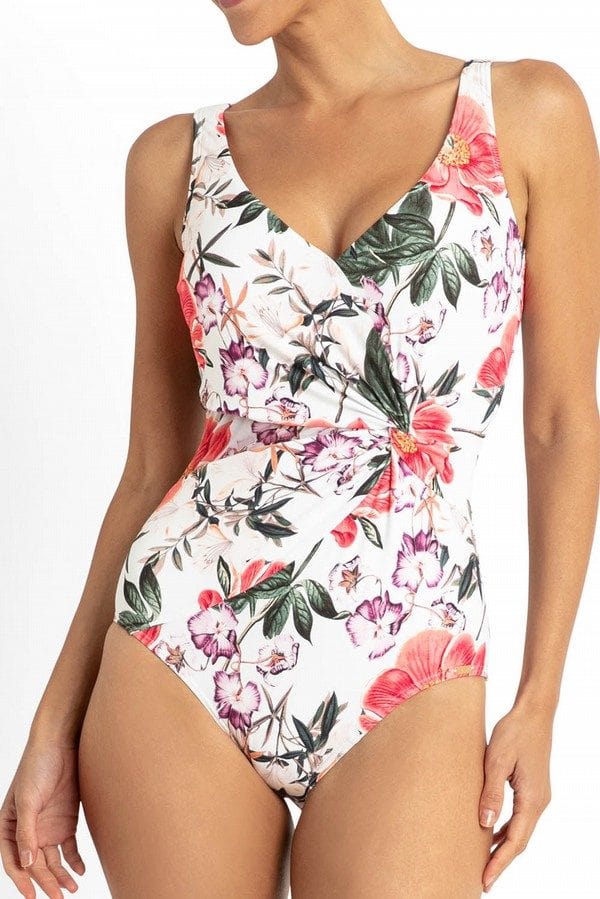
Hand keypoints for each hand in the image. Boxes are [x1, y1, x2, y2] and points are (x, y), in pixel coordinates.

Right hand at [0, 733, 84, 897]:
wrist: (61, 745)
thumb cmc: (36, 767)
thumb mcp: (27, 801)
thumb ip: (26, 833)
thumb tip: (27, 863)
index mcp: (10, 827)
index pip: (14, 861)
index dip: (22, 880)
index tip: (33, 895)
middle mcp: (28, 832)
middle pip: (36, 864)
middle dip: (46, 882)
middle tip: (59, 897)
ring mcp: (47, 828)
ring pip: (53, 860)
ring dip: (61, 875)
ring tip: (72, 889)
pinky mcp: (65, 822)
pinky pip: (69, 848)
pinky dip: (74, 861)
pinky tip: (79, 871)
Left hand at [479, 703, 552, 891]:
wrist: (533, 713)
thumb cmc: (514, 732)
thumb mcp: (497, 760)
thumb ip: (491, 792)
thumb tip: (485, 825)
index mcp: (532, 799)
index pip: (515, 841)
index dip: (499, 862)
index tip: (485, 880)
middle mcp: (539, 802)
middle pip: (520, 841)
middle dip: (502, 861)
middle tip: (482, 881)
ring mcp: (538, 796)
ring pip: (521, 830)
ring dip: (504, 847)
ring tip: (484, 863)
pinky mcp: (533, 788)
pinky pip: (520, 818)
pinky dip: (507, 830)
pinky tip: (492, 833)